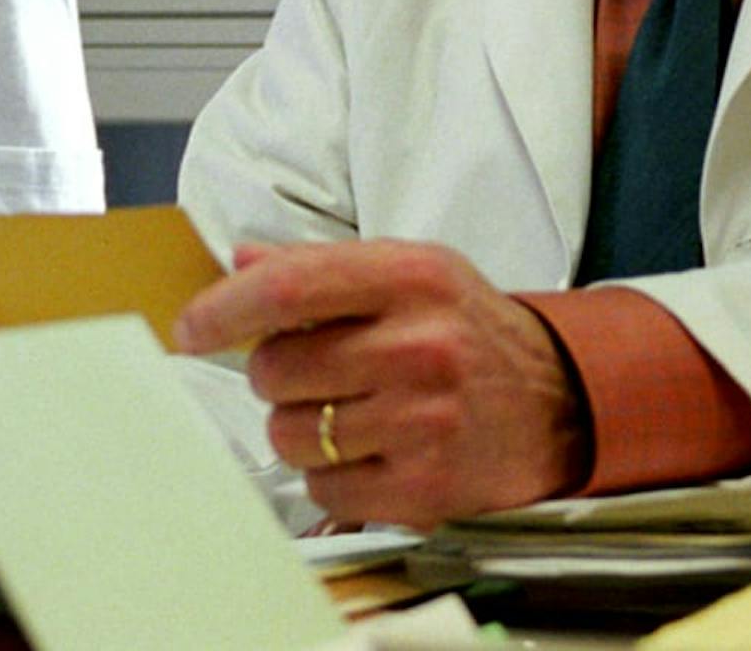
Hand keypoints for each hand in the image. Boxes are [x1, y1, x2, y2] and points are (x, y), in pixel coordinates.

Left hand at [170, 241, 587, 529]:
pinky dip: (332, 476)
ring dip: (302, 429)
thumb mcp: (411, 272)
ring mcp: (422, 421)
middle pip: (276, 368)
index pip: (288, 288)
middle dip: (276, 375)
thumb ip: (323, 267)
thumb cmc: (469, 331)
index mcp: (410, 276)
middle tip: (317, 371)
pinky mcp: (424, 487)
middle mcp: (418, 345)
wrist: (559, 401)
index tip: (191, 329)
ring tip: (351, 412)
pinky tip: (374, 451)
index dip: (223, 309)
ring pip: (290, 435)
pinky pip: (324, 489)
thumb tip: (241, 262)